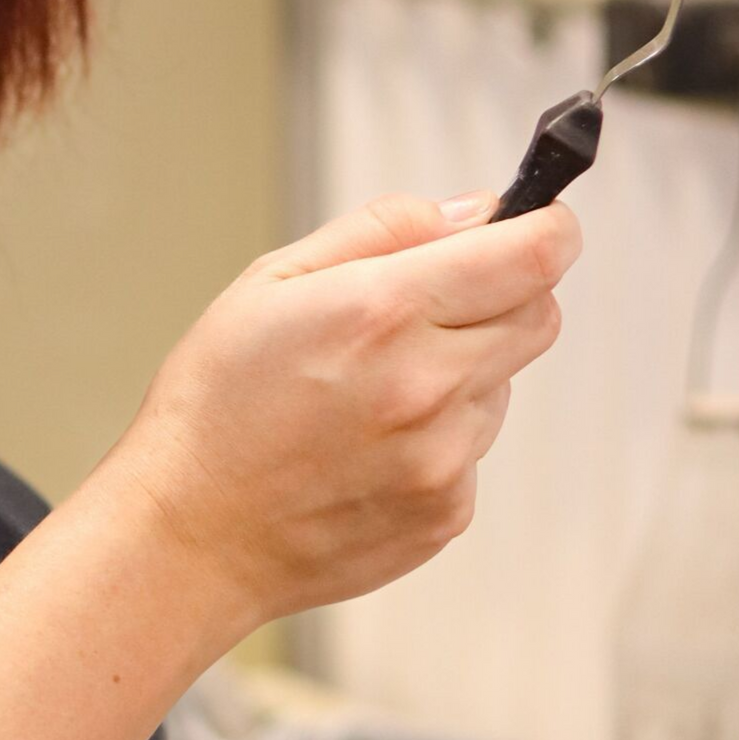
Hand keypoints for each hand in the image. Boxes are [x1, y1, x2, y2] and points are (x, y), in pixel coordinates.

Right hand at [111, 190, 578, 625]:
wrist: (192, 528)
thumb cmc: (215, 401)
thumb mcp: (271, 278)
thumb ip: (379, 230)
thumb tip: (466, 211)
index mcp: (382, 312)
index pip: (528, 257)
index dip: (547, 227)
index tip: (542, 219)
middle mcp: (427, 385)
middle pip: (539, 314)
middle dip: (508, 289)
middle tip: (438, 295)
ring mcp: (445, 458)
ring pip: (504, 382)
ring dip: (464, 364)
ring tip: (371, 382)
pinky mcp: (447, 513)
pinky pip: (475, 447)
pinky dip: (441, 429)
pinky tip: (367, 435)